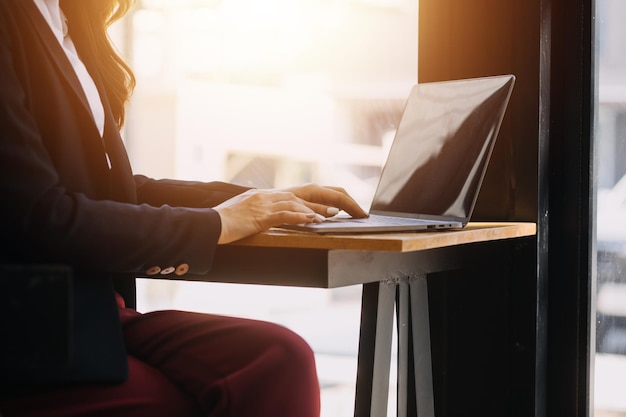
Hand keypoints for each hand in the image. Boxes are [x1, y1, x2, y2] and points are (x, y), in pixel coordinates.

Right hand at [213, 184, 366, 243]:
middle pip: (309, 192)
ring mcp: (265, 204)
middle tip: (350, 208)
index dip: (326, 196)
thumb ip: (266, 212)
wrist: (208, 224)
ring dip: (319, 208)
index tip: (341, 203)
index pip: (305, 191)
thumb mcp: (249, 212)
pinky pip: (283, 214)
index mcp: (270, 194)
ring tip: (336, 215)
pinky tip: (313, 220)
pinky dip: (300, 216)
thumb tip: (280, 217)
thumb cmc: (226, 222)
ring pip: (299, 202)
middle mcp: (270, 195)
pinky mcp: (259, 216)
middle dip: (332, 199)